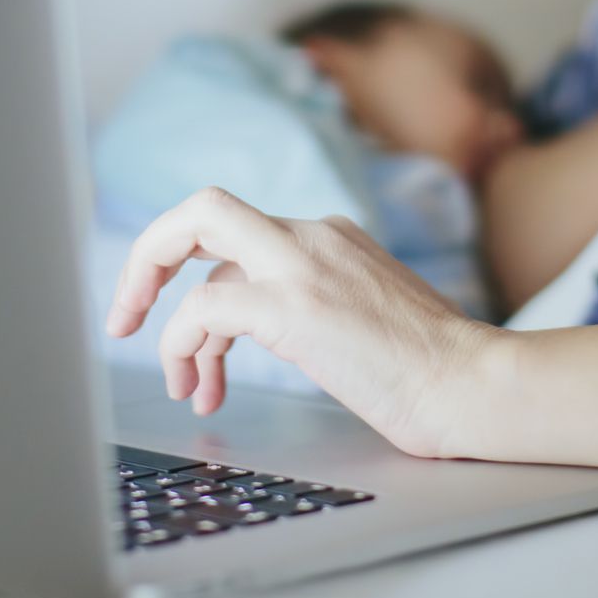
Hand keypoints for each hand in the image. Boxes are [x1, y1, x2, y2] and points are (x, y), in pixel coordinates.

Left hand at [104, 186, 503, 459]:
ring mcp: (303, 264)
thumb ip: (307, 306)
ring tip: (182, 384)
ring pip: (193, 236)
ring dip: (164, 318)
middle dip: (148, 259)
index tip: (173, 314)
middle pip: (203, 210)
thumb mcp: (360, 318)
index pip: (239, 232)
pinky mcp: (295, 305)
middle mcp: (313, 235)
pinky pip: (205, 307)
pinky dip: (185, 343)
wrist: (472, 386)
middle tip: (124, 316)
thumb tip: (246, 334)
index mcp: (330, 237)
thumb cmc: (426, 372)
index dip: (191, 265)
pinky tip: (201, 386)